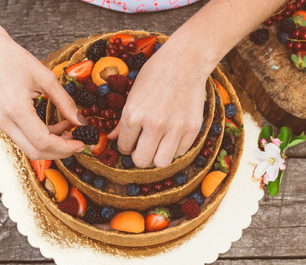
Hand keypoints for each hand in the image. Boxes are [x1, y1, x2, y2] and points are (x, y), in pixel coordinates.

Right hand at [0, 30, 85, 159]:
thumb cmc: (15, 60)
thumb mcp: (46, 78)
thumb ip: (65, 102)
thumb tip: (81, 121)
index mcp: (16, 109)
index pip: (43, 141)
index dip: (65, 147)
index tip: (82, 144)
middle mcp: (5, 122)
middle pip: (35, 152)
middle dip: (60, 152)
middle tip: (79, 144)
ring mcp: (1, 124)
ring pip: (30, 148)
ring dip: (52, 145)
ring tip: (70, 129)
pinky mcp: (2, 123)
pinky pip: (25, 138)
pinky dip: (43, 137)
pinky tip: (57, 125)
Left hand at [109, 38, 209, 168]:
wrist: (186, 60)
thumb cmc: (155, 74)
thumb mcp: (133, 94)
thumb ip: (122, 120)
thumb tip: (112, 138)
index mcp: (133, 114)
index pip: (124, 147)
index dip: (126, 146)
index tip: (131, 141)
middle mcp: (153, 124)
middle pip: (141, 161)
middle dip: (140, 156)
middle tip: (143, 146)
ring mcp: (175, 127)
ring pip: (161, 163)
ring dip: (158, 156)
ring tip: (158, 144)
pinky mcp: (192, 128)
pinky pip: (180, 152)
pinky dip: (175, 147)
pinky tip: (173, 134)